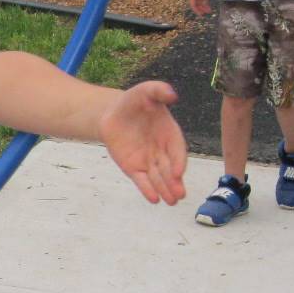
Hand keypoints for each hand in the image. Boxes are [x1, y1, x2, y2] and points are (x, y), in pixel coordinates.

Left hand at [100, 81, 187, 204]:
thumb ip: (158, 91)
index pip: (177, 151)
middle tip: (180, 195)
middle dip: (174, 182)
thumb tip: (172, 94)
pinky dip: (147, 189)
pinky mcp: (134, 167)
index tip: (178, 173)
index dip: (178, 162)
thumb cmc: (134, 101)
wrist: (114, 112)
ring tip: (171, 201)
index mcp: (170, 134)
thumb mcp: (146, 91)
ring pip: (158, 178)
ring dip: (165, 189)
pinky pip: (142, 180)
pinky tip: (153, 199)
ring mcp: (149, 161)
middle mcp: (162, 150)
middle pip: (169, 169)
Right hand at [189, 0, 212, 15]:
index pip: (193, 4)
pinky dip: (206, 0)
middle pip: (197, 3)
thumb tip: (205, 4)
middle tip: (208, 12)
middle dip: (201, 8)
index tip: (201, 15)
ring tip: (210, 8)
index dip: (196, 10)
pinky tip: (209, 1)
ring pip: (201, 0)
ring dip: (204, 5)